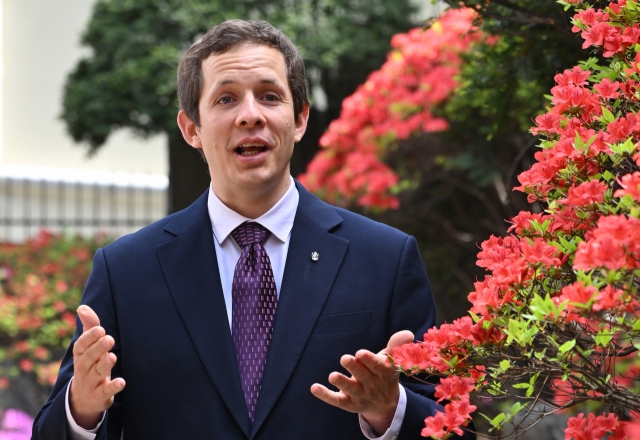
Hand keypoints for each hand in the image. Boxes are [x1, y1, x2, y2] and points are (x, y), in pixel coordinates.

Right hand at [69, 305, 125, 429]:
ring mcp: (90, 383)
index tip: (100, 329)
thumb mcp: (88, 347)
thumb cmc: (89, 365)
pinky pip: (105, 391)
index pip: (81, 345)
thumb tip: (82, 307)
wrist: (82, 399)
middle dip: (98, 348)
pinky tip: (121, 382)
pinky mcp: (99, 395)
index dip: (89, 338)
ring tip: (112, 357)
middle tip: (109, 339)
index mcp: (80, 355)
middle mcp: (83, 368)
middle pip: (89, 358)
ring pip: (96, 373)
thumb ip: (89, 327)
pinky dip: (112, 387)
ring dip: (105, 365)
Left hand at [311, 330, 413, 434]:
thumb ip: (396, 345)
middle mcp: (372, 385)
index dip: (369, 360)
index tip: (360, 353)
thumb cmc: (384, 374)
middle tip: (345, 358)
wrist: (385, 405)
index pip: (377, 366)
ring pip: (350, 389)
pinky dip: (325, 395)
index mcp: (383, 373)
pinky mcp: (348, 403)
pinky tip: (315, 387)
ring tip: (333, 376)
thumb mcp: (391, 360)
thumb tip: (409, 334)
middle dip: (354, 368)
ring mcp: (360, 395)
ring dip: (341, 382)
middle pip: (363, 376)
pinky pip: (337, 400)